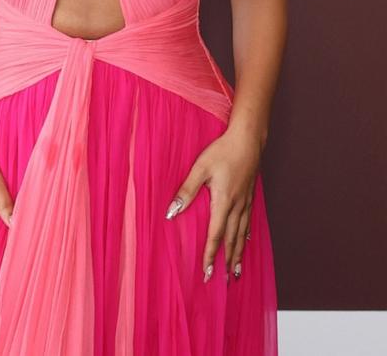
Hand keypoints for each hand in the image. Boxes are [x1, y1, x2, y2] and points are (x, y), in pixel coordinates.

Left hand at [168, 127, 261, 280]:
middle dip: (226, 261)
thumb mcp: (199, 169)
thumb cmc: (222, 152)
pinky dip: (245, 236)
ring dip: (238, 254)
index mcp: (223, 202)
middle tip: (224, 281)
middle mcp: (237, 207)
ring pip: (242, 234)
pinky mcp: (249, 196)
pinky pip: (248, 223)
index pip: (215, 235)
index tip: (207, 272)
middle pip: (232, 241)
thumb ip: (186, 191)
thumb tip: (171, 211)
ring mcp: (245, 202)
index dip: (210, 255)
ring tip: (236, 270)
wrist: (248, 140)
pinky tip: (244, 242)